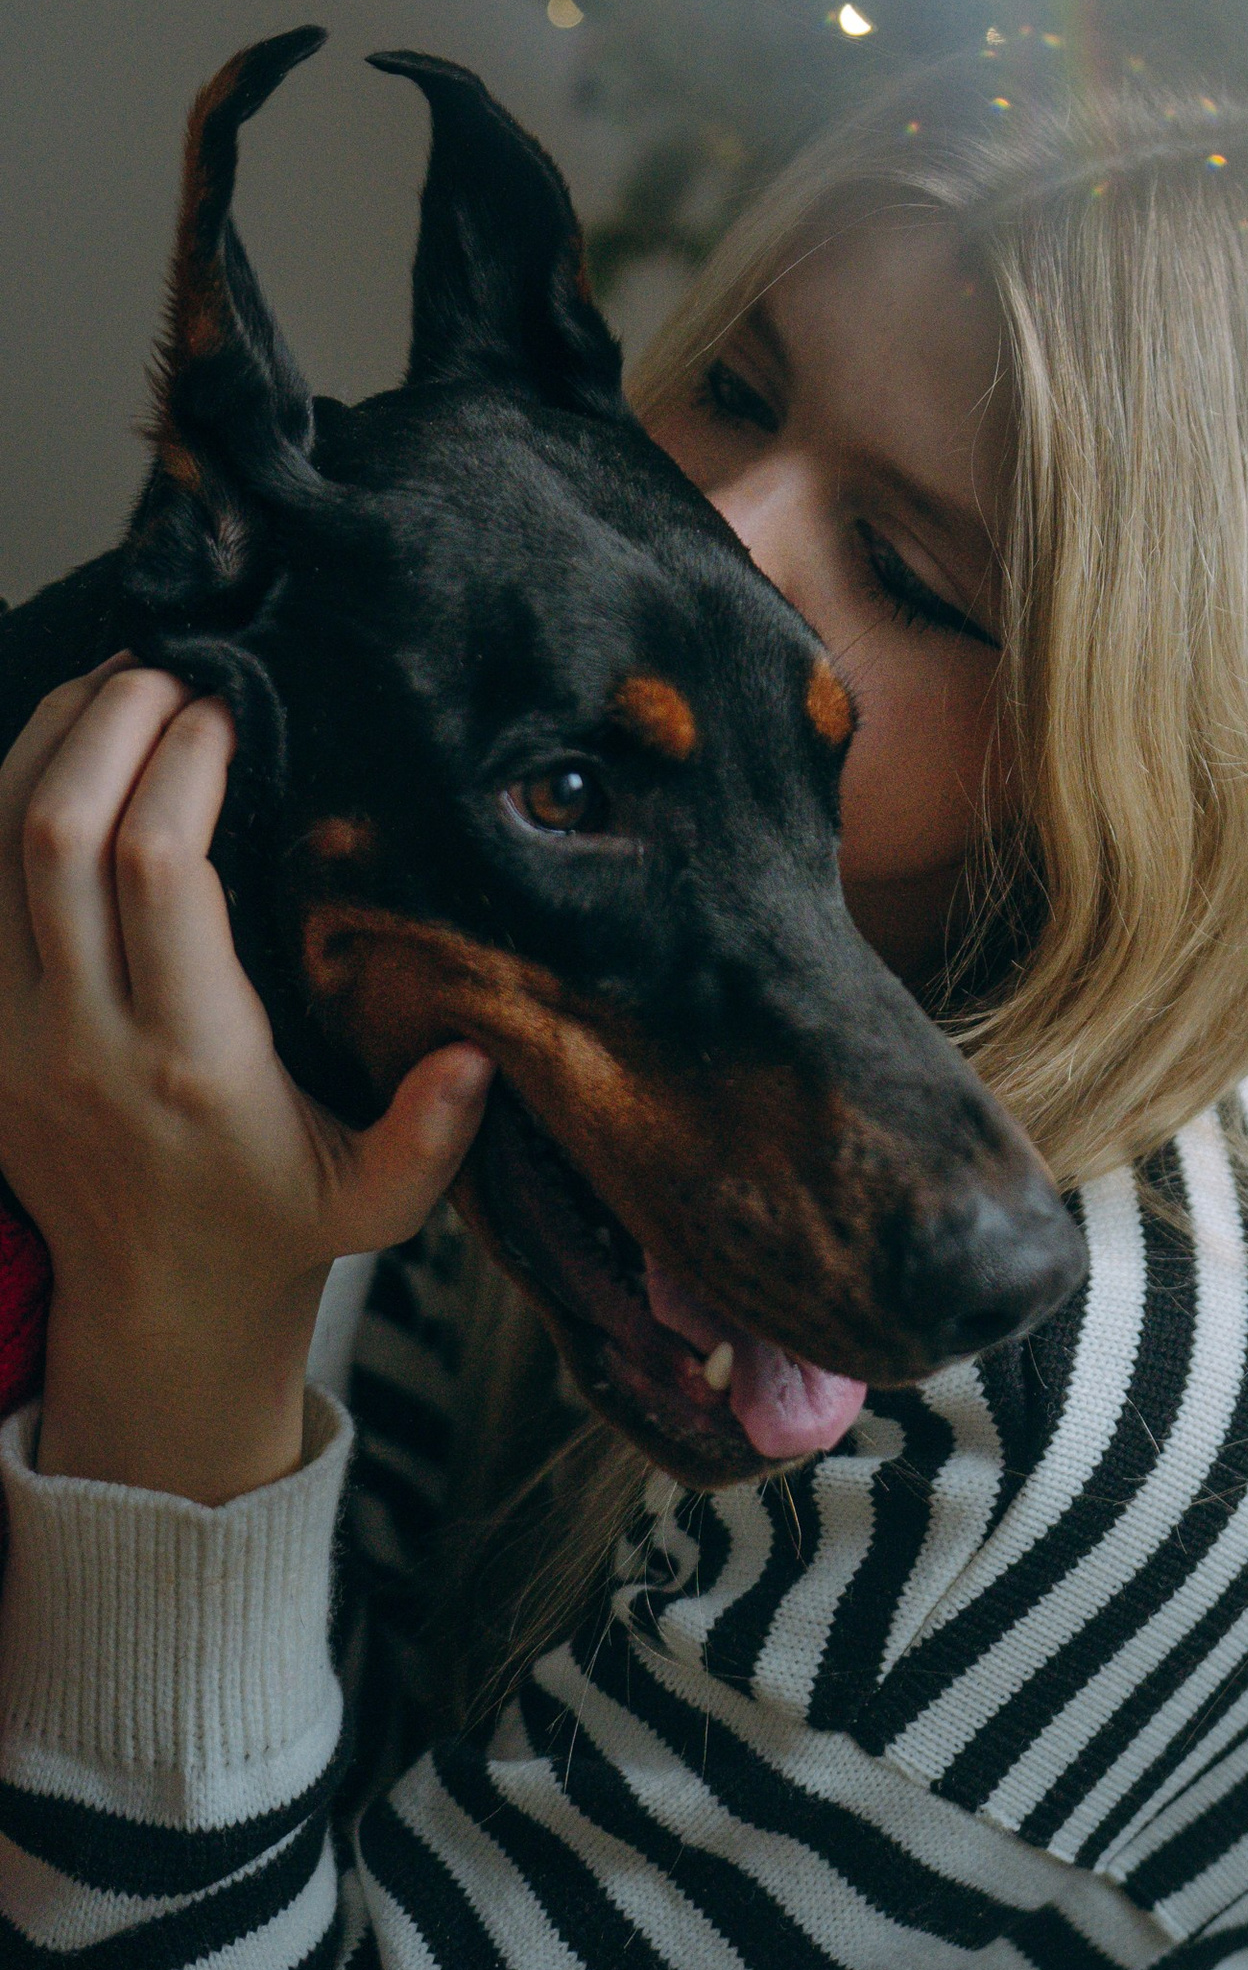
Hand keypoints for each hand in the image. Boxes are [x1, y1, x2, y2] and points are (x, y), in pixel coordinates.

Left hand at [0, 665, 490, 1500]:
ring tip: (113, 683)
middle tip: (166, 665)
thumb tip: (478, 1056)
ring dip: (45, 745)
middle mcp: (78, 1041)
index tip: (232, 711)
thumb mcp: (379, 1203)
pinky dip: (0, 799)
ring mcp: (6, 1036)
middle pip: (54, 835)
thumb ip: (429, 1136)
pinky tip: (60, 748)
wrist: (155, 1304)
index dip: (185, 768)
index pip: (157, 874)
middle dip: (107, 725)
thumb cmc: (280, 1225)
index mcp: (190, 1062)